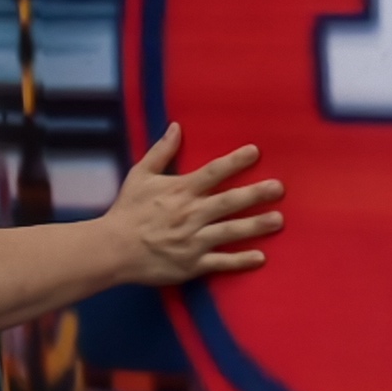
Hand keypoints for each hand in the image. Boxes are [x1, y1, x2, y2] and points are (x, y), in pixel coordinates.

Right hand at [103, 124, 282, 288]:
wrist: (113, 249)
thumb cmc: (127, 210)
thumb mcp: (140, 175)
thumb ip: (162, 151)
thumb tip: (176, 126)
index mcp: (180, 191)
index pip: (213, 172)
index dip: (235, 161)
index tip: (255, 152)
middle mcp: (191, 214)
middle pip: (229, 202)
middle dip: (256, 194)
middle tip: (279, 188)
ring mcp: (193, 241)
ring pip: (231, 231)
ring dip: (256, 226)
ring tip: (278, 220)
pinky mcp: (192, 264)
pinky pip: (221, 262)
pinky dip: (241, 261)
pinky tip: (260, 257)